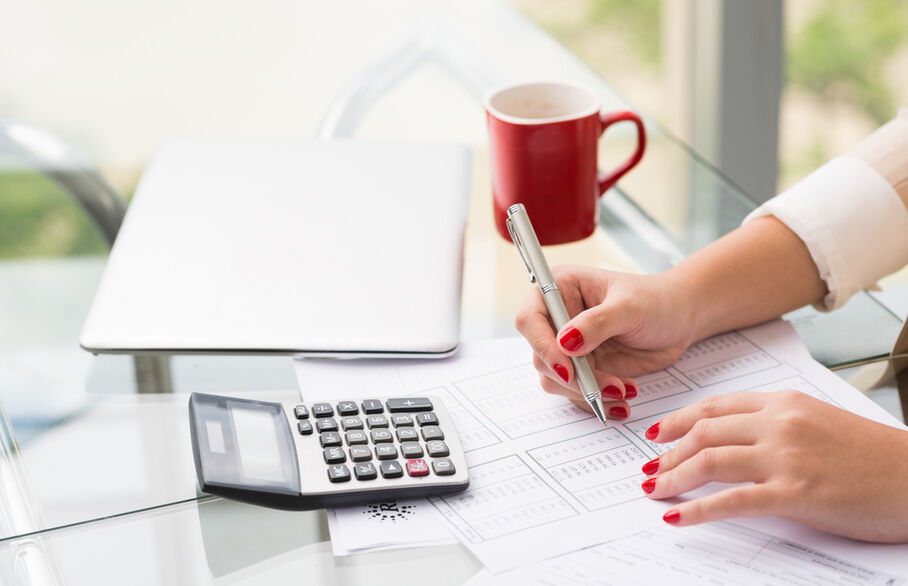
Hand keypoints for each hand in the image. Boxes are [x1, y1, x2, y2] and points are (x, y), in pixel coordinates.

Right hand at [515, 265, 696, 416]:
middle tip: (609, 387)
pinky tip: (623, 398)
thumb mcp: (630, 307)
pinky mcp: (582, 369)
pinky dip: (597, 401)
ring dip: (587, 392)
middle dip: (573, 378)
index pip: (531, 319)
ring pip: (555, 380)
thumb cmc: (657, 301)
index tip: (567, 368)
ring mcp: (568, 347)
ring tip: (623, 390)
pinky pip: (576, 393)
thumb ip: (597, 322)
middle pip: (541, 356)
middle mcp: (557, 318)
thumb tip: (565, 342)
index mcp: (560, 289)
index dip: (542, 345)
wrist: (680, 320)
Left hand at [643, 390, 907, 542]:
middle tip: (649, 468)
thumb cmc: (871, 455)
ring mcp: (785, 457)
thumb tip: (733, 440)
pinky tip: (677, 517)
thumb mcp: (818, 421)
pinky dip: (697, 510)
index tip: (656, 433)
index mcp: (784, 402)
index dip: (678, 420)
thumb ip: (775, 424)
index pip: (715, 407)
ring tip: (654, 490)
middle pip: (704, 432)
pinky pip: (731, 501)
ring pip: (709, 461)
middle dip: (668, 453)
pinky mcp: (794, 493)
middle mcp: (779, 423)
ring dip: (674, 477)